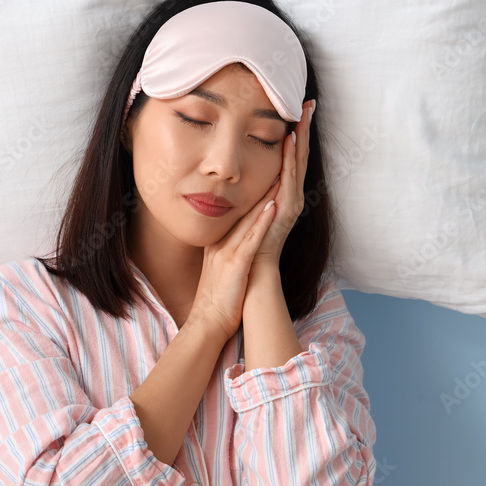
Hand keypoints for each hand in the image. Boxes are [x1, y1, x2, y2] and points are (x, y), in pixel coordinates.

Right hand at [186, 173, 281, 343]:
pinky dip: (261, 222)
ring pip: (248, 218)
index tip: (267, 172)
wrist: (207, 324)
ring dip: (263, 195)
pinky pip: (250, 240)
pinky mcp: (235, 266)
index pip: (237, 213)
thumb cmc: (217, 301)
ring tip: (279, 173)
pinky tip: (272, 206)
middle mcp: (220, 243)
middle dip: (261, 185)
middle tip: (277, 162)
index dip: (252, 192)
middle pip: (243, 209)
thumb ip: (225, 254)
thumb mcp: (219, 271)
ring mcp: (226, 253)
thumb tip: (234, 246)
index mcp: (217, 244)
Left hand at [251, 98, 314, 270]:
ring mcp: (291, 203)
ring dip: (301, 138)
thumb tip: (230, 170)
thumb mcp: (241, 209)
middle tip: (309, 102)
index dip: (295, 133)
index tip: (296, 108)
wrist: (248, 273)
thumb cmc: (240, 244)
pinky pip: (289, 180)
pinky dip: (291, 160)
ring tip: (304, 115)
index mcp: (281, 193)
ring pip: (298, 163)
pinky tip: (291, 142)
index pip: (290, 157)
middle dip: (304, 128)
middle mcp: (290, 195)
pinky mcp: (287, 212)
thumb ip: (243, 191)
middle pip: (300, 155)